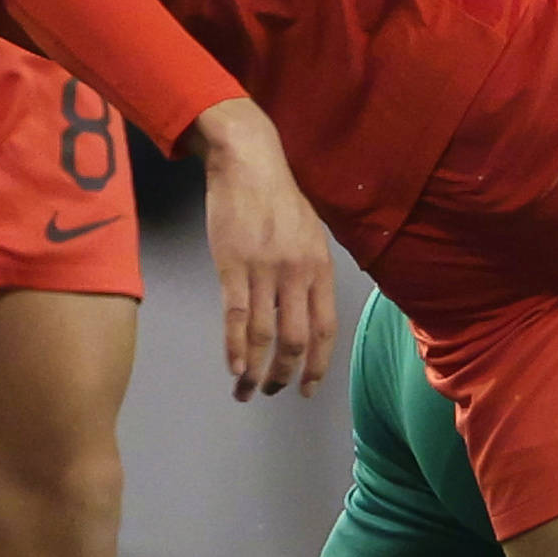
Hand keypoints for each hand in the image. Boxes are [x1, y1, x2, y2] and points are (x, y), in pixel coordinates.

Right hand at [191, 99, 333, 399]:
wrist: (248, 163)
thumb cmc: (279, 197)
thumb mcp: (312, 234)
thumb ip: (313, 273)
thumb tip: (311, 310)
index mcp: (321, 268)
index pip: (325, 329)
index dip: (318, 364)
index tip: (308, 388)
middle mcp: (297, 274)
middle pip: (296, 340)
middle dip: (286, 375)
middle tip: (274, 392)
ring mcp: (264, 272)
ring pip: (265, 336)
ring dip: (257, 371)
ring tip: (247, 391)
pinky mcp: (232, 266)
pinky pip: (237, 317)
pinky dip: (236, 348)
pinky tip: (234, 368)